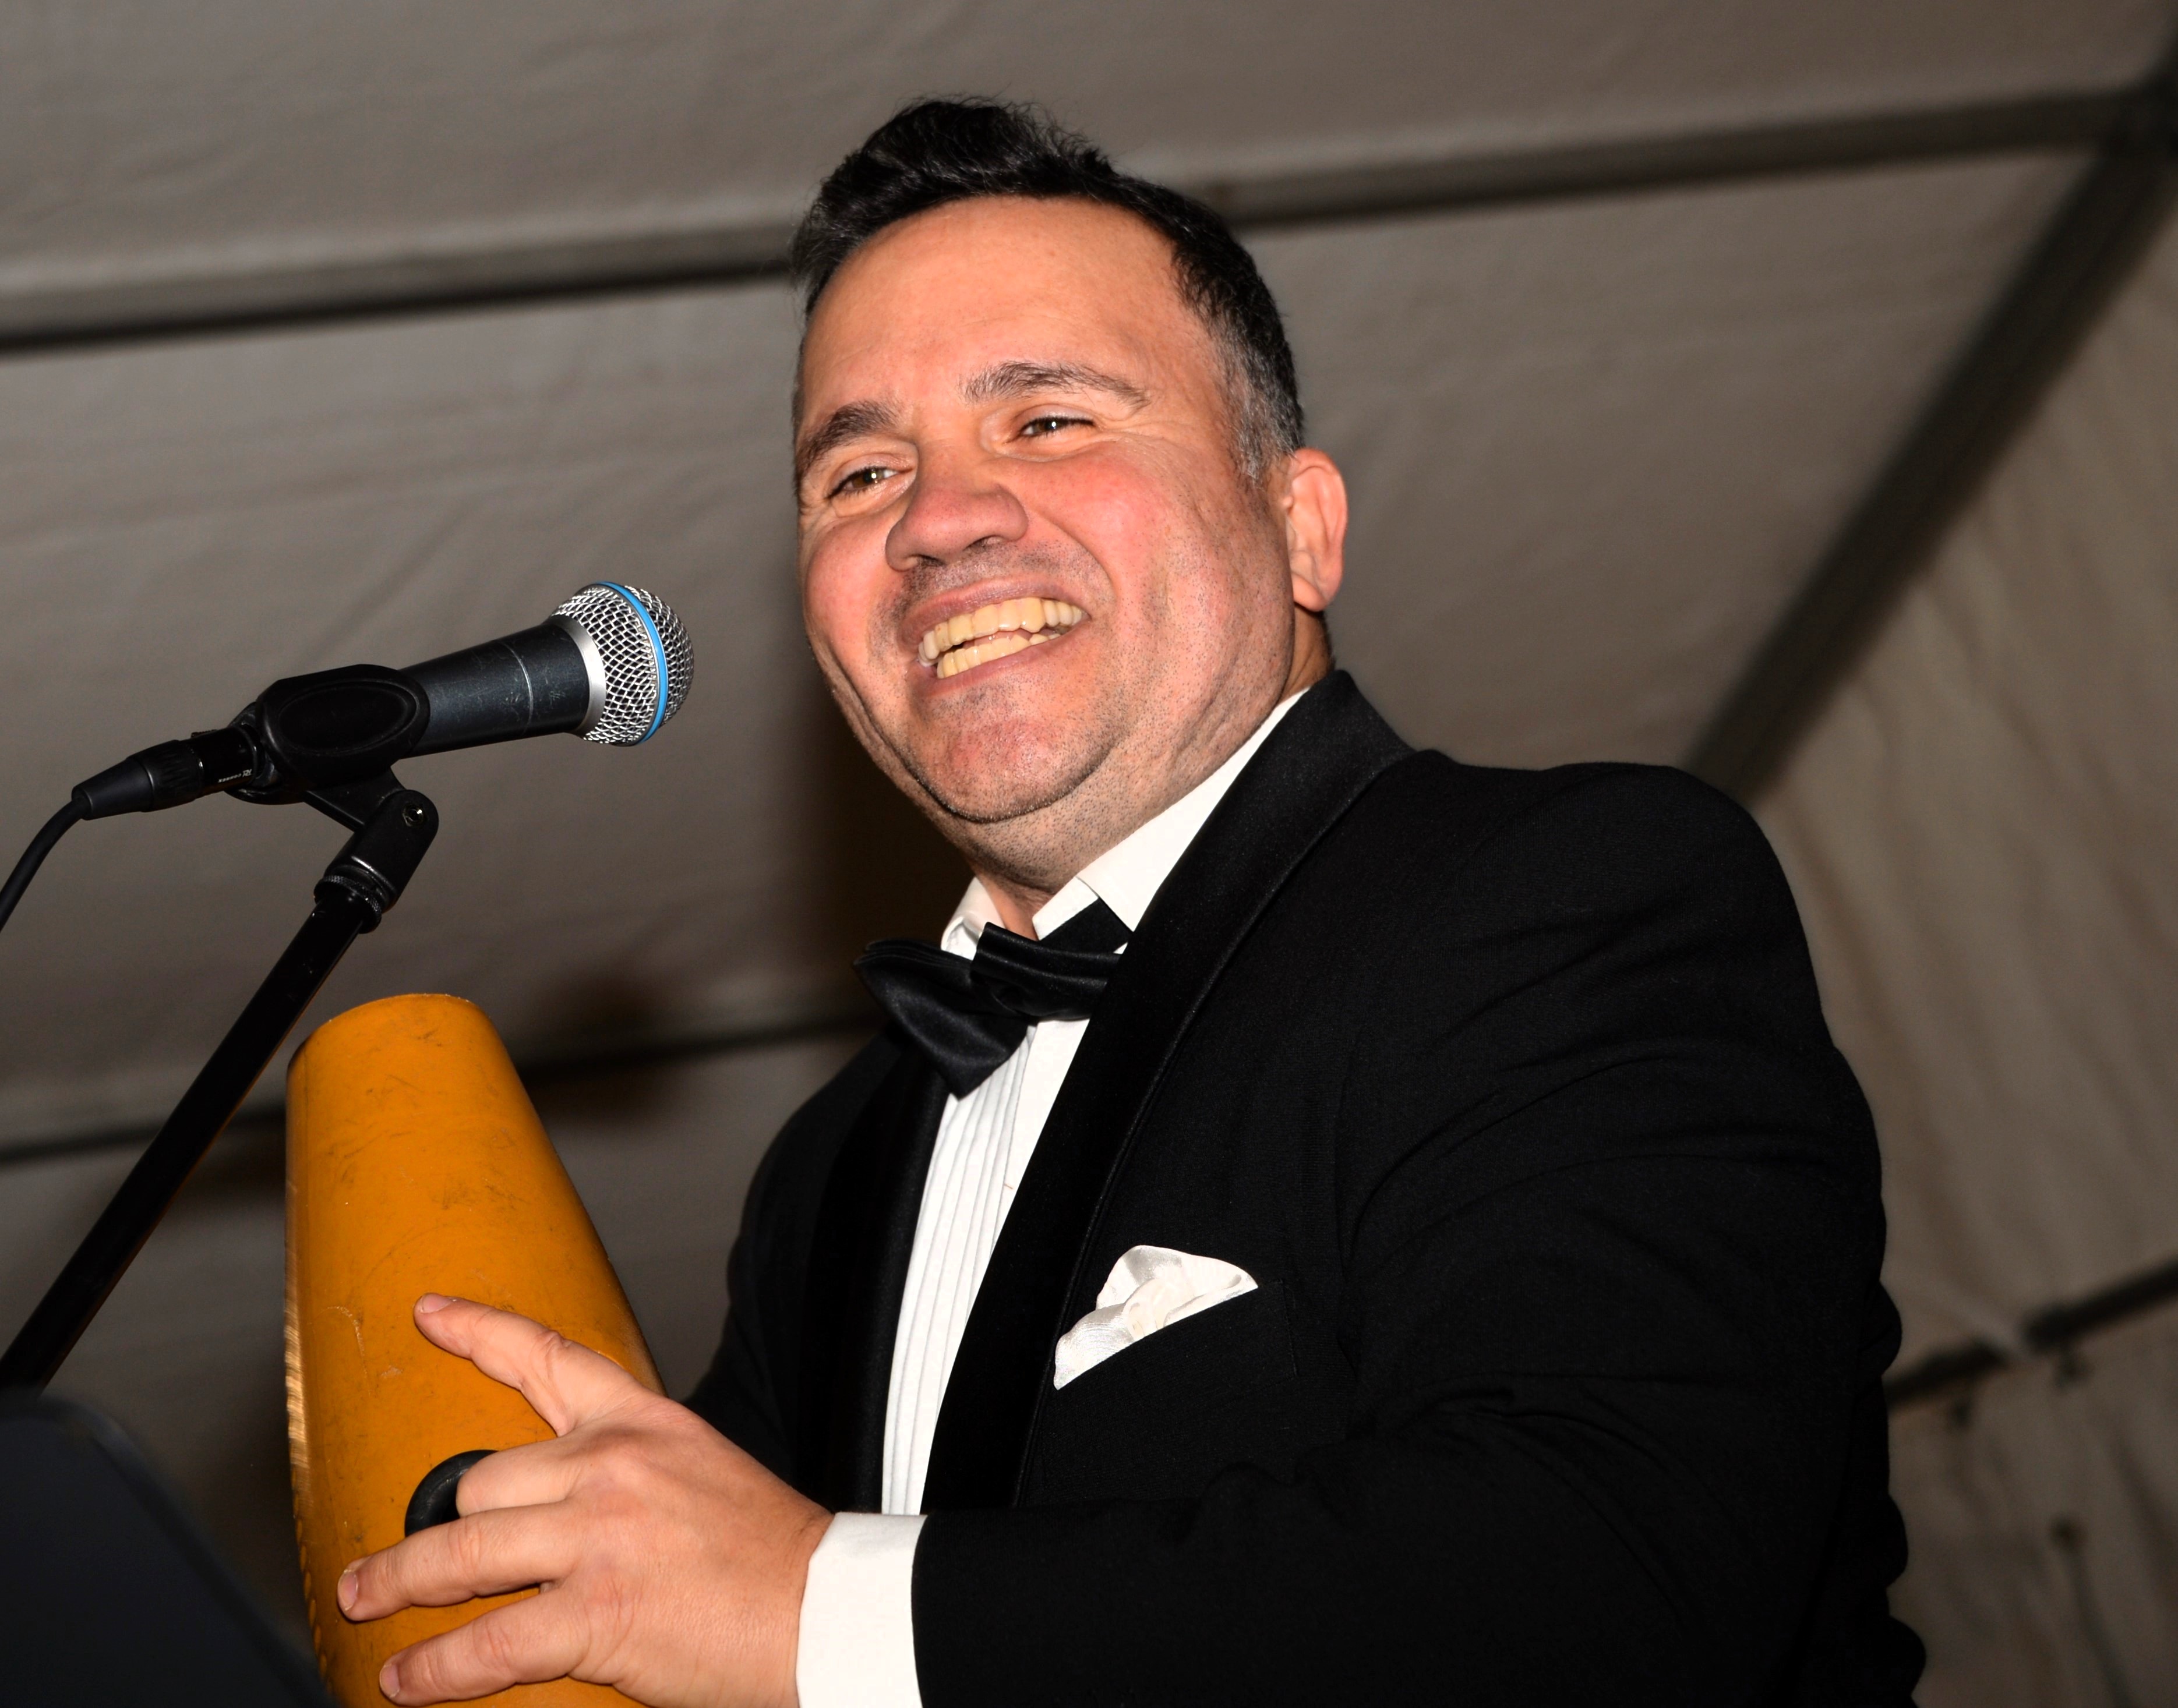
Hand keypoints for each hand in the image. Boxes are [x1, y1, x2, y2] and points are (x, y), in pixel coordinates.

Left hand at [339, 1295, 829, 1706]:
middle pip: (479, 1482)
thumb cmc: (771, 1554)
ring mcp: (599, 1537)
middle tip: (390, 1559)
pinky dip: (432, 1667)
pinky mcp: (596, 1612)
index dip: (476, 1329)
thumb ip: (630, 1473)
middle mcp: (612, 1466)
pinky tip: (404, 1678)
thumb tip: (554, 1506)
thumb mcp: (701, 1472)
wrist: (827, 1609)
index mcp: (642, 1424)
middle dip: (435, 1527)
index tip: (428, 1312)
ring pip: (458, 1554)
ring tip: (364, 1602)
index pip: (546, 1356)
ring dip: (395, 1583)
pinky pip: (486, 1641)